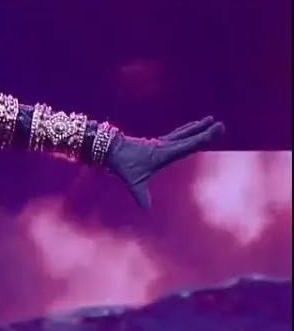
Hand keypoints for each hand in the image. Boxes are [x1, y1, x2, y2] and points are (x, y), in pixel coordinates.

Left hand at [107, 116, 224, 208]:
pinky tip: (190, 128)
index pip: (188, 145)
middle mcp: (165, 145)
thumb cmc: (123, 164)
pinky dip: (186, 130)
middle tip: (220, 123)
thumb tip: (146, 210)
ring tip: (209, 119)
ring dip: (196, 127)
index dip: (203, 137)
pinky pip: (176, 135)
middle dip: (204, 131)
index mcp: (164, 153)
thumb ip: (141, 196)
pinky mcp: (156, 143)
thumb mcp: (133, 181)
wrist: (110, 149)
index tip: (216, 128)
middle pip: (188, 137)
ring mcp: (161, 143)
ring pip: (182, 133)